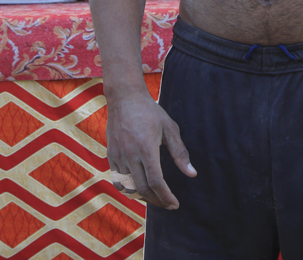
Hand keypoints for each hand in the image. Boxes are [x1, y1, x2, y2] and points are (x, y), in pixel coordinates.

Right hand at [105, 92, 195, 208]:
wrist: (124, 98)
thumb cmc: (150, 111)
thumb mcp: (169, 128)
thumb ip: (180, 153)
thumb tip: (192, 174)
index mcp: (146, 148)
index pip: (156, 182)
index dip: (166, 197)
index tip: (175, 204)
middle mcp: (130, 155)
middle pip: (143, 189)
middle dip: (157, 201)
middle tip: (168, 204)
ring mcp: (118, 156)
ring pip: (129, 187)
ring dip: (143, 196)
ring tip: (155, 197)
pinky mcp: (111, 155)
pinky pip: (118, 180)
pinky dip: (128, 188)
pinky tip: (138, 187)